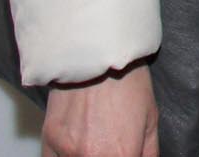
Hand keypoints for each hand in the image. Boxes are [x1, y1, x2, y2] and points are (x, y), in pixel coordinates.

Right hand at [41, 62, 158, 156]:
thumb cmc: (128, 82)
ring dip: (85, 155)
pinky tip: (75, 145)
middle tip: (109, 144)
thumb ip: (148, 153)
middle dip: (107, 155)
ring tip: (94, 140)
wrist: (99, 52)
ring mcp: (66, 150)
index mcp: (120, 155)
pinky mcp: (48, 139)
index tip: (125, 152)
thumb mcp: (150, 119)